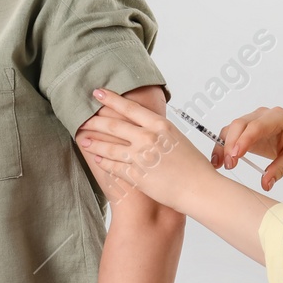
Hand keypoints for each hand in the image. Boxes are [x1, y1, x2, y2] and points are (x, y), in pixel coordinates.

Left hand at [77, 88, 213, 210]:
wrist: (199, 189)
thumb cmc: (194, 167)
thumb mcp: (178, 139)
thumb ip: (160, 131)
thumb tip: (149, 126)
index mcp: (160, 125)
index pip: (129, 107)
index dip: (110, 99)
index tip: (97, 93)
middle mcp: (148, 138)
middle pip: (114, 125)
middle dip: (94, 121)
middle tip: (82, 119)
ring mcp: (140, 157)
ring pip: (109, 146)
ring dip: (93, 142)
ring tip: (83, 139)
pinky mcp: (136, 175)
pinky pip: (113, 166)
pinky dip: (103, 161)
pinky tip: (97, 159)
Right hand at [212, 106, 282, 188]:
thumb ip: (279, 169)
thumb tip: (265, 183)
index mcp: (277, 117)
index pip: (256, 126)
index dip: (244, 140)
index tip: (235, 156)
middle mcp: (262, 115)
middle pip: (239, 124)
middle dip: (230, 144)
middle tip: (229, 164)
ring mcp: (252, 121)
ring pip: (231, 129)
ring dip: (223, 146)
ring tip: (220, 165)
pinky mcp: (246, 130)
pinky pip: (230, 135)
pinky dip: (223, 147)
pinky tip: (219, 161)